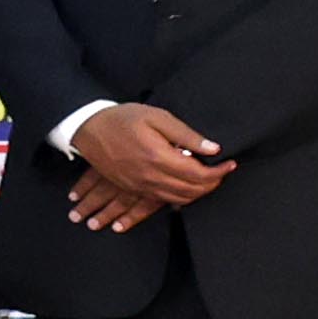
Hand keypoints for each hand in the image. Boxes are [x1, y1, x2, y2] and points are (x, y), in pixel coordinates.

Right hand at [68, 101, 234, 211]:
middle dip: (212, 184)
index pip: (199, 174)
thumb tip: (213, 149)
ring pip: (178, 199)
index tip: (230, 163)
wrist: (88, 129)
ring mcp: (140, 185)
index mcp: (159, 157)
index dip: (219, 171)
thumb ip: (187, 135)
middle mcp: (150, 176)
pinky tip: (185, 190)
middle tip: (221, 172)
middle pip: (192, 190)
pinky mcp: (132, 188)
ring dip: (197, 193)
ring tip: (207, 181)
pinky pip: (161, 201)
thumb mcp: (157, 117)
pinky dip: (178, 199)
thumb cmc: (122, 119)